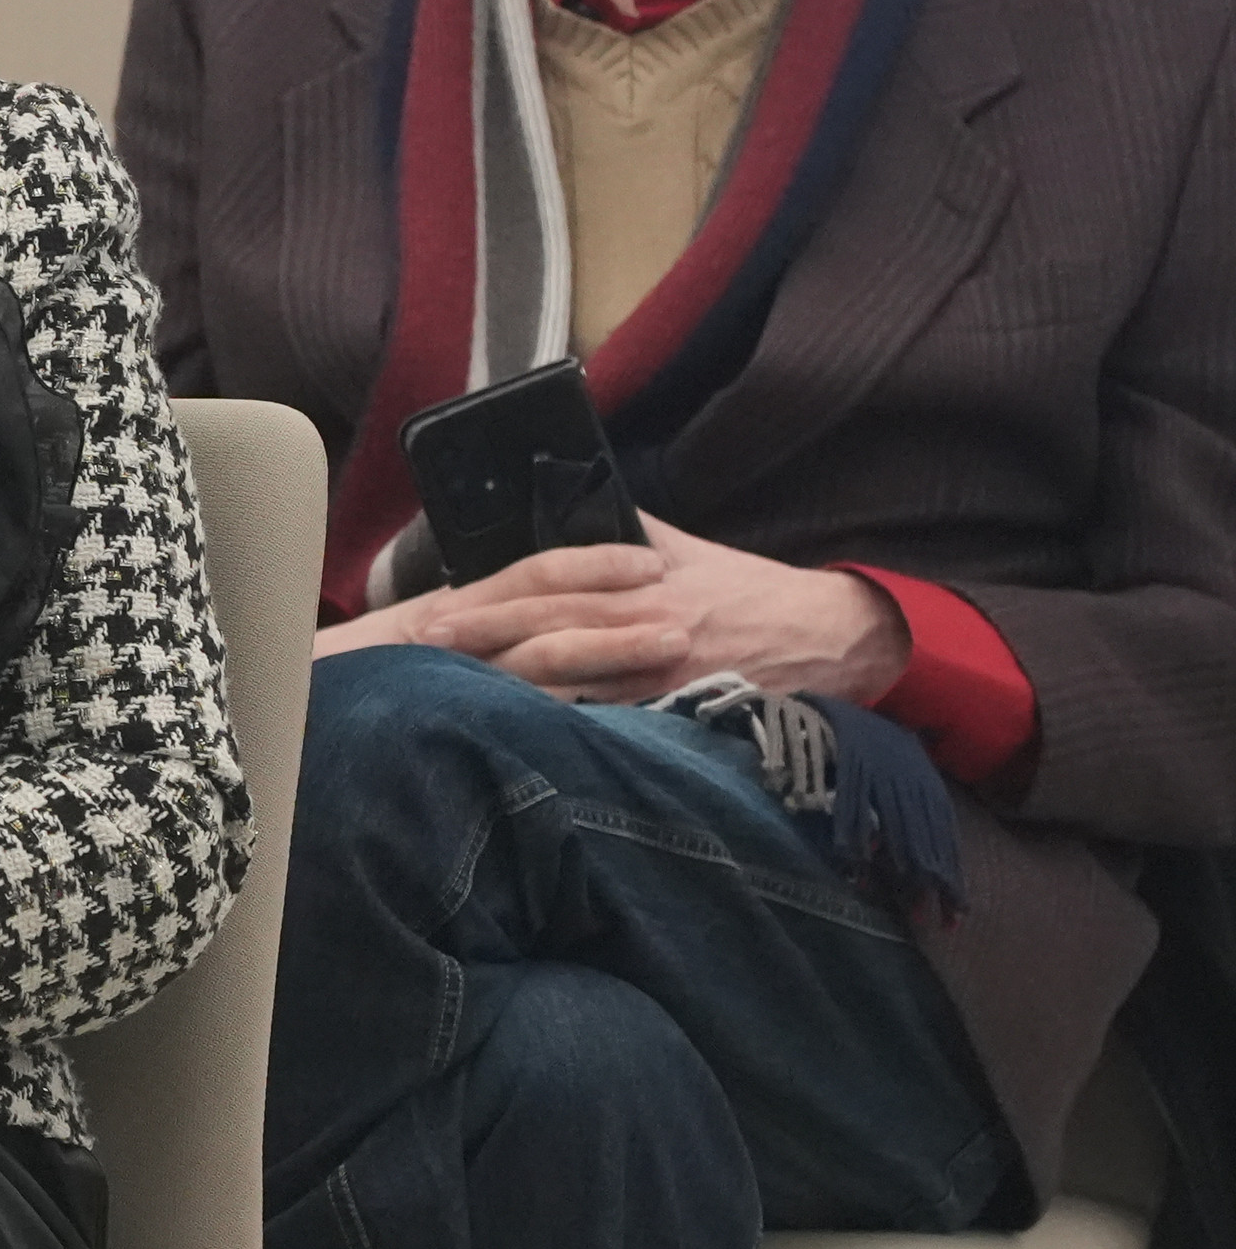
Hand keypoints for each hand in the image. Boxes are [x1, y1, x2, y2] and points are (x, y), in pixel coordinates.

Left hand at [319, 516, 909, 704]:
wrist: (828, 633)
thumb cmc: (747, 588)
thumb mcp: (684, 549)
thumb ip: (623, 533)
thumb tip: (570, 508)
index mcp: (638, 579)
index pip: (547, 586)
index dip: (489, 601)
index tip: (435, 612)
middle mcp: (643, 621)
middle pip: (546, 631)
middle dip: (483, 642)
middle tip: (420, 653)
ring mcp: (660, 670)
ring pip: (572, 681)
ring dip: (509, 690)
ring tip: (449, 699)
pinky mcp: (678, 709)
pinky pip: (614, 722)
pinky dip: (567, 730)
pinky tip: (520, 740)